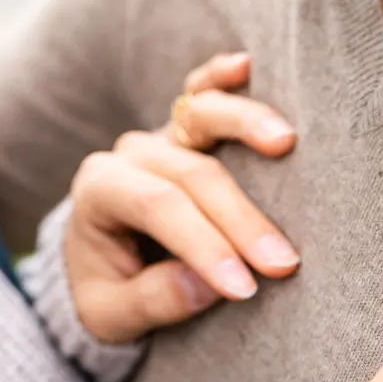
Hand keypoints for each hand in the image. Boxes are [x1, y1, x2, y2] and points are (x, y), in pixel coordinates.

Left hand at [65, 50, 298, 344]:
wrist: (97, 263)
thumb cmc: (105, 290)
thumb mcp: (111, 314)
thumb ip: (153, 301)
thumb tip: (208, 286)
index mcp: (98, 191)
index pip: (157, 208)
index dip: (203, 244)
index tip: (245, 287)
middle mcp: (129, 154)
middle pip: (191, 173)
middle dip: (240, 218)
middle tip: (284, 262)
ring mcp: (159, 135)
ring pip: (200, 118)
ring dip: (244, 126)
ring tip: (285, 143)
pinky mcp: (186, 130)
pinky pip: (201, 94)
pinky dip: (221, 78)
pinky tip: (245, 66)